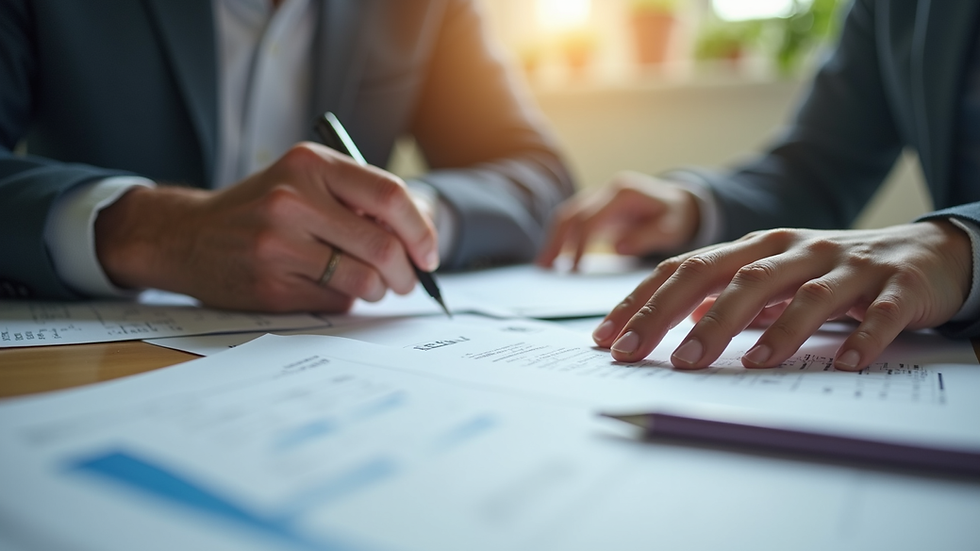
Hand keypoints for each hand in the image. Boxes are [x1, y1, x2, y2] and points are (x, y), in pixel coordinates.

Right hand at [94, 143, 438, 311]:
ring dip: (379, 290)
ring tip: (371, 286)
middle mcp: (293, 200)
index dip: (421, 230)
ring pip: (363, 280)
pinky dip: (345, 299)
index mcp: (309, 165)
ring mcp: (278, 245)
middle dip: (406, 273)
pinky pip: (335, 300)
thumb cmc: (261, 208)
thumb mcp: (304, 181)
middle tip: (407, 281)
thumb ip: (357, 198)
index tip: (430, 253)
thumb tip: (421, 233)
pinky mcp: (270, 285)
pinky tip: (327, 287)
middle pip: (382, 246)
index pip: (389, 196)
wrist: (188, 235)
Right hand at [536, 171, 699, 268]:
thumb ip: (647, 237)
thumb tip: (618, 248)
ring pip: (567, 216)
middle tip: (545, 268)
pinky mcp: (595, 209)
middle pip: (571, 214)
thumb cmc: (676, 217)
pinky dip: (560, 238)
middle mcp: (606, 190)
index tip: (574, 269)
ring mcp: (599, 197)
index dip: (579, 244)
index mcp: (622, 193)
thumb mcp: (671, 228)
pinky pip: (572, 221)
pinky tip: (552, 258)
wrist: (680, 202)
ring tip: (542, 266)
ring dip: (553, 240)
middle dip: (556, 241)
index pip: (590, 218)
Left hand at [591, 222, 971, 370]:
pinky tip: (843, 364)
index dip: (643, 302)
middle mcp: (794, 250)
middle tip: (643, 355)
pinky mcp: (895, 286)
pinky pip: (878, 314)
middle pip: (730, 278)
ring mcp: (846, 265)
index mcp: (756, 248)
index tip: (607, 338)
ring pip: (802, 294)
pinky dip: (862, 338)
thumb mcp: (772, 278)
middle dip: (679, 317)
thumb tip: (668, 321)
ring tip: (742, 366)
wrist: (923, 253)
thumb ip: (725, 294)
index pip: (686, 269)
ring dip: (772, 330)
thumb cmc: (831, 272)